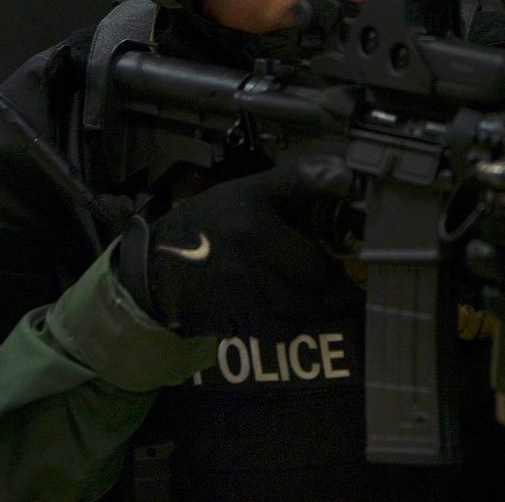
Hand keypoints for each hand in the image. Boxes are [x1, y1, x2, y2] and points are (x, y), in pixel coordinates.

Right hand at [117, 158, 355, 335]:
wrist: (159, 265)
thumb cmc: (210, 221)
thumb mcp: (250, 191)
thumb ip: (299, 181)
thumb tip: (345, 174)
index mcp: (258, 228)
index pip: (314, 255)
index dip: (318, 251)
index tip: (313, 244)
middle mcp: (253, 266)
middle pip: (312, 283)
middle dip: (314, 276)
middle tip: (301, 264)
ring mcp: (246, 299)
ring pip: (302, 309)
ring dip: (304, 299)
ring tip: (289, 283)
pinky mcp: (238, 324)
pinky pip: (283, 330)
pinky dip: (287, 320)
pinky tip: (274, 302)